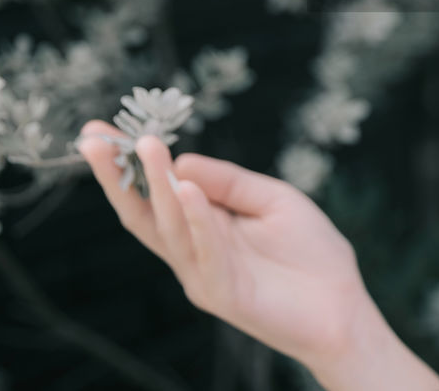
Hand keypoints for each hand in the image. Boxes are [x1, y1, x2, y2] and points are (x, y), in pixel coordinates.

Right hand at [75, 120, 376, 372]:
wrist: (344, 307)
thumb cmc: (311, 254)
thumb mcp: (272, 199)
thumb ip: (230, 182)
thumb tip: (182, 159)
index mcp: (200, 229)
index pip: (153, 195)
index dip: (125, 166)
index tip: (96, 131)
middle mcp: (192, 253)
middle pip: (143, 212)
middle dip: (117, 175)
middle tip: (93, 139)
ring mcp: (204, 275)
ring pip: (171, 228)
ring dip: (157, 185)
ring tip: (147, 146)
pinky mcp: (225, 294)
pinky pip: (205, 252)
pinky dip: (195, 219)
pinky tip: (186, 188)